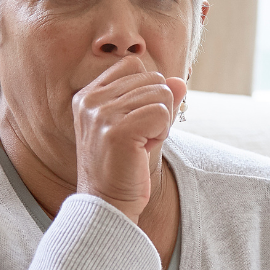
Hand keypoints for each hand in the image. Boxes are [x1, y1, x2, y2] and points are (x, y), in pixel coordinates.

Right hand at [72, 57, 187, 222]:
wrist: (108, 203)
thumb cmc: (125, 166)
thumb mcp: (141, 126)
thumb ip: (158, 100)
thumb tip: (180, 81)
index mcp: (89, 95)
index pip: (134, 66)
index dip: (149, 92)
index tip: (137, 122)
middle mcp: (91, 100)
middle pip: (153, 79)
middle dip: (158, 109)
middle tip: (141, 137)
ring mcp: (102, 114)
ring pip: (161, 94)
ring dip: (161, 123)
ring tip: (140, 144)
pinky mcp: (118, 130)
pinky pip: (161, 113)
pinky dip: (162, 133)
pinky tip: (144, 149)